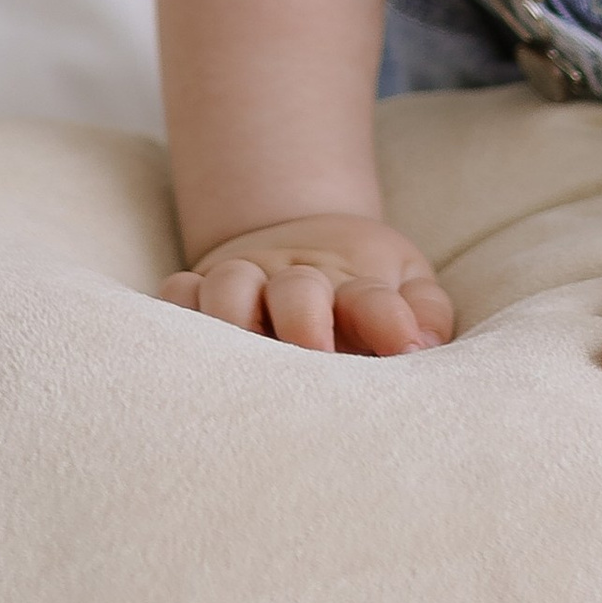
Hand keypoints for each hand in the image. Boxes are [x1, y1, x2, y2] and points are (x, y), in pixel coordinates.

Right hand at [165, 215, 454, 356]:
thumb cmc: (363, 284)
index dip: (388, 319)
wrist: (304, 239)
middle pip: (297, 289)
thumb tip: (425, 344)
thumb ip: (425, 313)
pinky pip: (176, 293)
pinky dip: (176, 313)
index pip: (373, 298)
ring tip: (243, 363)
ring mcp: (244, 280)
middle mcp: (296, 277)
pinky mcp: (200, 289)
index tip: (404, 347)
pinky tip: (183, 350)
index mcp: (353, 280)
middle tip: (318, 356)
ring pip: (229, 285)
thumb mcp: (407, 285)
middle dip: (303, 320)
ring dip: (234, 319)